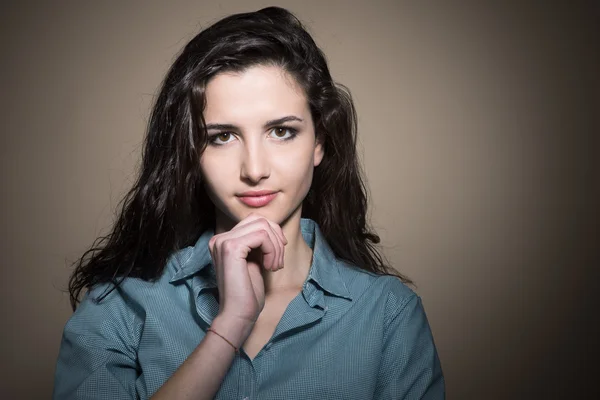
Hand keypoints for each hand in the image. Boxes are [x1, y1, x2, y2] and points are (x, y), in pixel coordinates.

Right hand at [208, 213, 286, 337]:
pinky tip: (269, 267)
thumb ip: (258, 243)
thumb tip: (273, 227)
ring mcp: (223, 241)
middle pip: (259, 220)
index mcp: (223, 241)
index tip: (279, 253)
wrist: (238, 315)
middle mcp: (219, 238)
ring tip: (275, 266)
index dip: (272, 233)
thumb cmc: (247, 293)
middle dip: (276, 238)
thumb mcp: (254, 261)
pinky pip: (262, 236)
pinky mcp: (231, 248)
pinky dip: (272, 250)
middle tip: (278, 261)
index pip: (254, 220)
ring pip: (263, 226)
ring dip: (276, 247)